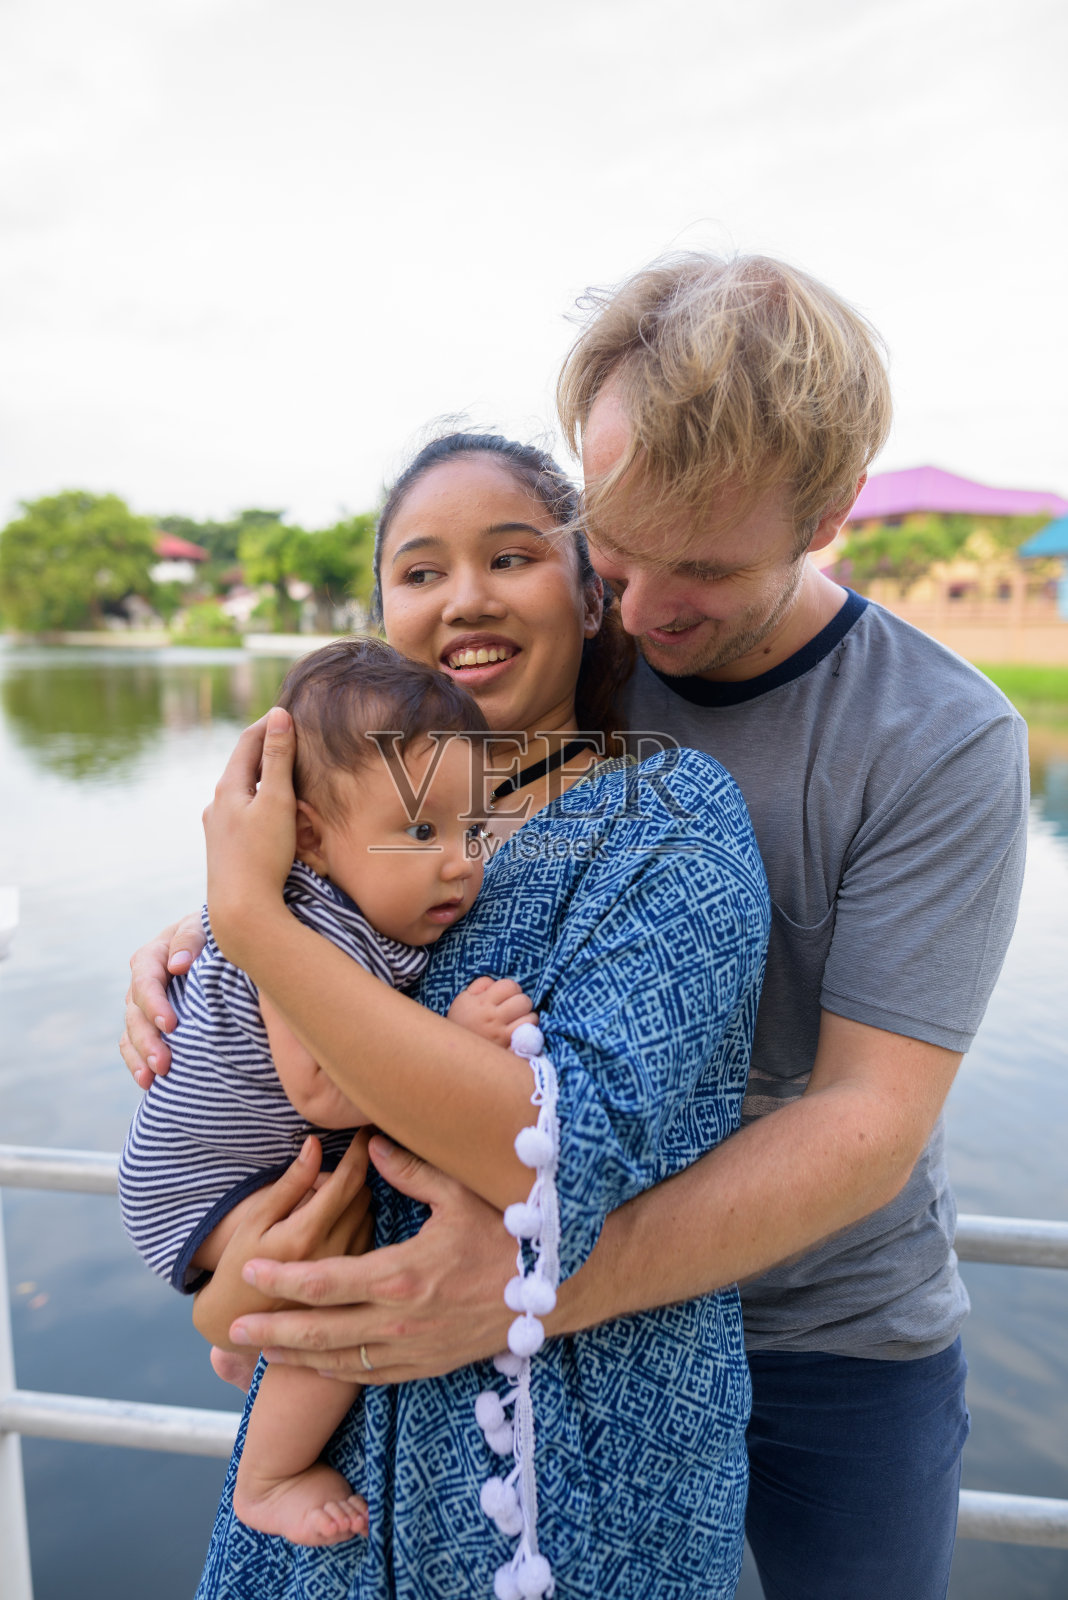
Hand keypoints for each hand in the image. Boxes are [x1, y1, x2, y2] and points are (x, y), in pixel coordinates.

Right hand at [120, 914, 205, 1085]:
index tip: (171, 1025)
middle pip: (134, 1012)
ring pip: (131, 1032)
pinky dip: (137, 1063)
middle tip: (163, 1063)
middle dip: (147, 1039)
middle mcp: (143, 981)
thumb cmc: (217, 935)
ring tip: (152, 1078)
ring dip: (140, 1056)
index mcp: (153, 955)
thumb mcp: (206, 927)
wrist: (227, 947)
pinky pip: (133, 1045)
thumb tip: (177, 965)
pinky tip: (148, 1083)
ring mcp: (144, 1005)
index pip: (145, 980)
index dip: (154, 1004)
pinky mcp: (150, 1024)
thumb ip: (191, 939)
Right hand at [193, 1132, 372, 1350]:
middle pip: (363, 1194)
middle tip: (329, 1172)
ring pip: (369, 1214)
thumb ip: (290, 1182)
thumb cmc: (241, 1263)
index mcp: (306, 1234)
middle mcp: (334, 1253)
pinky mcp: (355, 1284)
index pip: (348, 1180)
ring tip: (326, 1202)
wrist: (243, 1321)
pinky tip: (335, 1225)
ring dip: (355, 1199)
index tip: (365, 1129)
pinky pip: (369, 1236)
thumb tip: (315, 1144)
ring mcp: (348, 1271)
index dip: (360, 1150)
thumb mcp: (256, 1219)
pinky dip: (357, 1221)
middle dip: (352, 1175)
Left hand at [202, 708, 297, 967]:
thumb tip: (279, 713)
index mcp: (228, 788)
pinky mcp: (225, 849)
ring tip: (285, 770)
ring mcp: (217, 828)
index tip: (290, 710)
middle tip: (290, 734)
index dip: (270, 723)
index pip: (248, 741)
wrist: (242, 912)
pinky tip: (271, 812)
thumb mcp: (277, 801)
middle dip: (266, 748)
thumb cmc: (263, 855)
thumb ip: (279, 758)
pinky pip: (242, 813)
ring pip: (242, 791)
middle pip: (243, 765)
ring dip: (263, 777)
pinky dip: (259, 800)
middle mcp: (217, 804)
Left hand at [229, 1134, 515, 1382]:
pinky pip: (373, 1376)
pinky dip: (338, 1373)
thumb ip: (409, 1170)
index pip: (323, 1281)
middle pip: (319, 1332)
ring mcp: (414, 1350)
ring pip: (341, 1362)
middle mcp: (400, 1321)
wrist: (557, 1287)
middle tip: (231, 1328)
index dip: (281, 1279)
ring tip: (259, 1353)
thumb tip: (370, 1145)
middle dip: (271, 1331)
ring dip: (295, 1358)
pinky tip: (318, 1365)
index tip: (249, 1272)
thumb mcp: (459, 1192)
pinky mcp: (430, 1365)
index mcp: (400, 1275)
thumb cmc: (509, 1232)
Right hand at [446, 976, 538, 1047]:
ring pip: (531, 1019)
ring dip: (527, 1017)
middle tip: (514, 1007)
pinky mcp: (508, 1050)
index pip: (510, 986)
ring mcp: (502, 1036)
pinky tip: (519, 1032)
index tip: (507, 994)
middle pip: (524, 1001)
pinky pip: (529, 1037)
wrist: (453, 1051)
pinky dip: (528, 1033)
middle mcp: (494, 1019)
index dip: (511, 988)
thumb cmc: (460, 1021)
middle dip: (521, 1001)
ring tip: (518, 1020)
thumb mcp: (463, 999)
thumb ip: (480, 985)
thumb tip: (497, 982)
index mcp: (482, 1003)